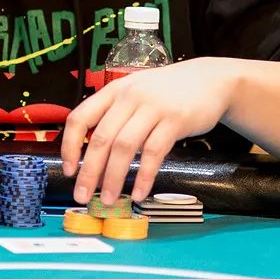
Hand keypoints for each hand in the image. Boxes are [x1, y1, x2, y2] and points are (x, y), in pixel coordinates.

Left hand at [60, 58, 238, 205]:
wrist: (210, 80)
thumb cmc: (168, 92)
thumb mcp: (136, 92)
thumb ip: (115, 114)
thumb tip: (93, 153)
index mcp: (114, 90)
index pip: (80, 118)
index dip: (70, 146)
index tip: (69, 170)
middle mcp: (130, 96)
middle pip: (102, 138)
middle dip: (90, 172)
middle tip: (83, 195)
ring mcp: (153, 107)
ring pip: (125, 147)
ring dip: (114, 178)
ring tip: (110, 199)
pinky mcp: (175, 119)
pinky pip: (154, 152)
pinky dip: (144, 176)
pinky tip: (139, 192)